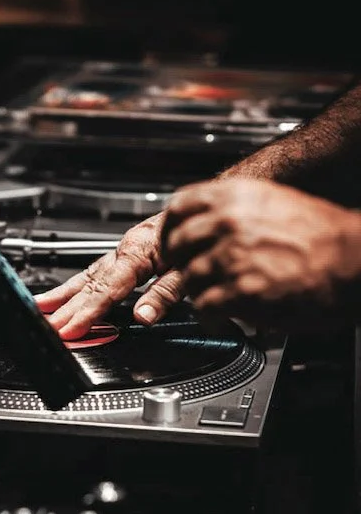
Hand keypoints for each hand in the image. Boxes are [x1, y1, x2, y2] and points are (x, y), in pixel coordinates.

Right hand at [34, 213, 187, 338]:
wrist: (208, 206)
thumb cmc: (201, 235)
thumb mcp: (191, 267)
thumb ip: (166, 293)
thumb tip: (143, 316)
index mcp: (140, 252)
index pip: (108, 289)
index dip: (87, 312)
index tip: (70, 328)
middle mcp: (126, 249)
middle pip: (90, 284)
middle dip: (66, 307)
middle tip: (48, 326)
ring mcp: (122, 251)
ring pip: (87, 275)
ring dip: (62, 294)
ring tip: (41, 307)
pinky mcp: (124, 252)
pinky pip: (93, 271)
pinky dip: (75, 285)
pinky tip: (61, 294)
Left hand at [163, 177, 360, 329]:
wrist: (357, 260)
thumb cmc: (325, 236)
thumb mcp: (273, 203)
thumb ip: (235, 210)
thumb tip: (205, 222)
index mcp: (236, 196)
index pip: (179, 207)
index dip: (170, 229)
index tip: (171, 243)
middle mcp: (229, 222)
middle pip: (176, 245)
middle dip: (179, 265)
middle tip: (189, 275)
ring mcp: (233, 256)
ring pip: (187, 279)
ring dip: (198, 293)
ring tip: (215, 298)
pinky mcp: (241, 290)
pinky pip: (204, 306)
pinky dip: (209, 317)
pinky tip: (221, 317)